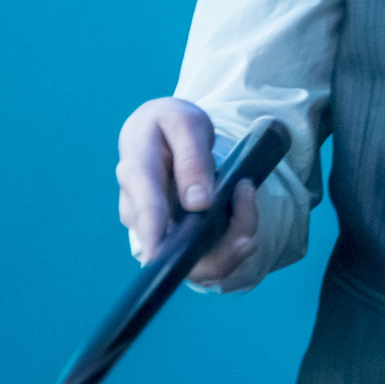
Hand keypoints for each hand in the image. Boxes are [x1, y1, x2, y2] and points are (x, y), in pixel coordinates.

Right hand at [115, 97, 259, 285]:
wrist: (158, 132)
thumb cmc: (169, 125)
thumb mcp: (184, 124)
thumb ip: (191, 160)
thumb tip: (198, 204)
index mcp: (135, 174)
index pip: (145, 212)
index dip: (158, 237)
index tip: (179, 254)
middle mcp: (137, 210)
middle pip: (171, 246)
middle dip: (218, 242)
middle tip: (248, 198)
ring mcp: (153, 228)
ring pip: (192, 259)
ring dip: (231, 241)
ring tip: (248, 195)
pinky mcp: (172, 238)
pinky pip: (203, 253)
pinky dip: (231, 238)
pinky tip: (244, 208)